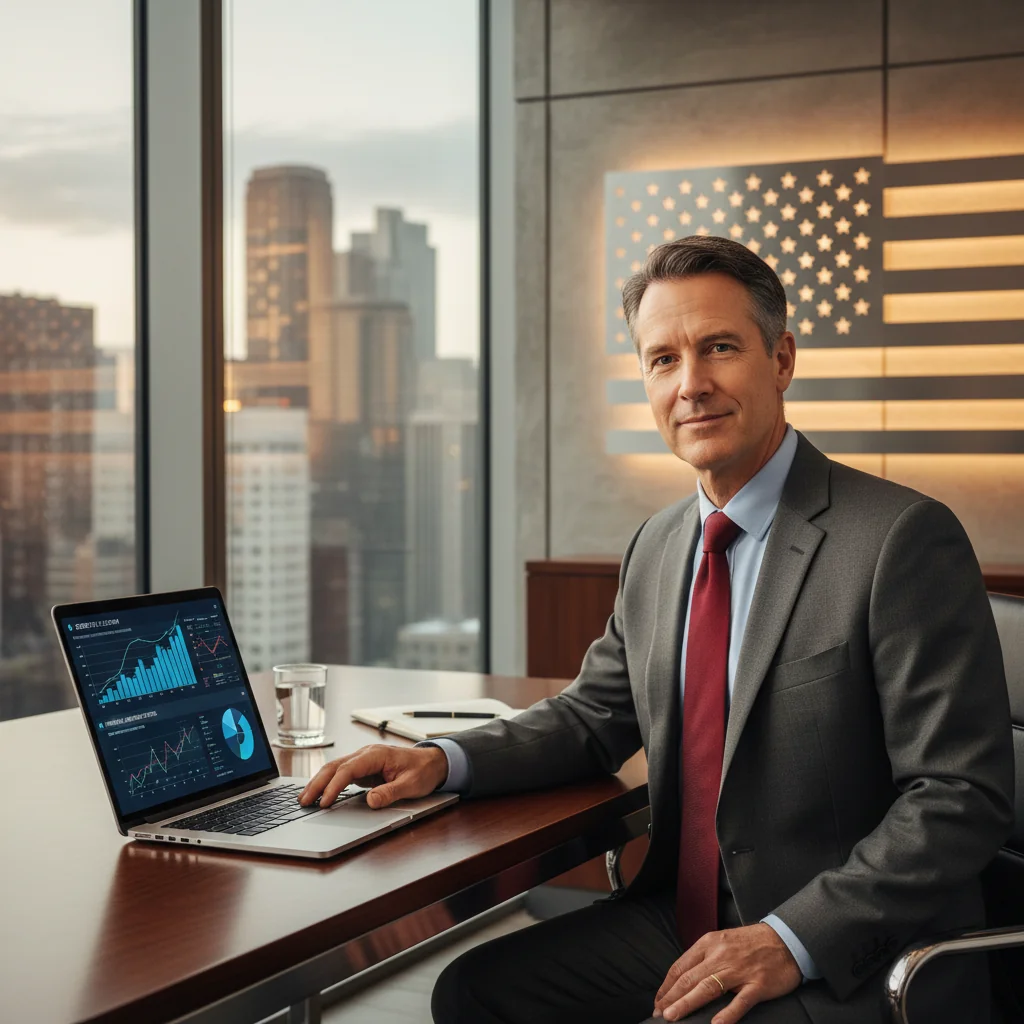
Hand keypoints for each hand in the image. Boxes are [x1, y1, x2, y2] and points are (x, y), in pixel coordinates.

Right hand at [299, 744, 448, 808]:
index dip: (334, 786)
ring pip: (334, 769)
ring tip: (304, 800)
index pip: (348, 769)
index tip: (324, 802)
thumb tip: (371, 801)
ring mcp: (362, 761)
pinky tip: (318, 794)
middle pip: (334, 767)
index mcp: (376, 755)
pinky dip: (327, 783)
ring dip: (318, 783)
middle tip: (303, 802)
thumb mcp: (411, 785)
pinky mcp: (362, 769)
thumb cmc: (423, 771)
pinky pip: (340, 775)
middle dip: (317, 783)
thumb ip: (390, 792)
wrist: (432, 762)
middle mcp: (365, 755)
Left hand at [653, 923, 800, 1022]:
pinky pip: (741, 1001)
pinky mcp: (758, 984)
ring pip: (708, 988)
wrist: (786, 939)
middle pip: (690, 978)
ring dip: (687, 1004)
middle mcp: (721, 955)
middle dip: (671, 998)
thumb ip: (704, 957)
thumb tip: (684, 978)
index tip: (658, 1001)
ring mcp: (739, 970)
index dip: (667, 986)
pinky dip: (728, 1014)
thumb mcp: (722, 941)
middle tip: (659, 1014)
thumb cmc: (752, 943)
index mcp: (709, 943)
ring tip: (673, 1016)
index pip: (681, 966)